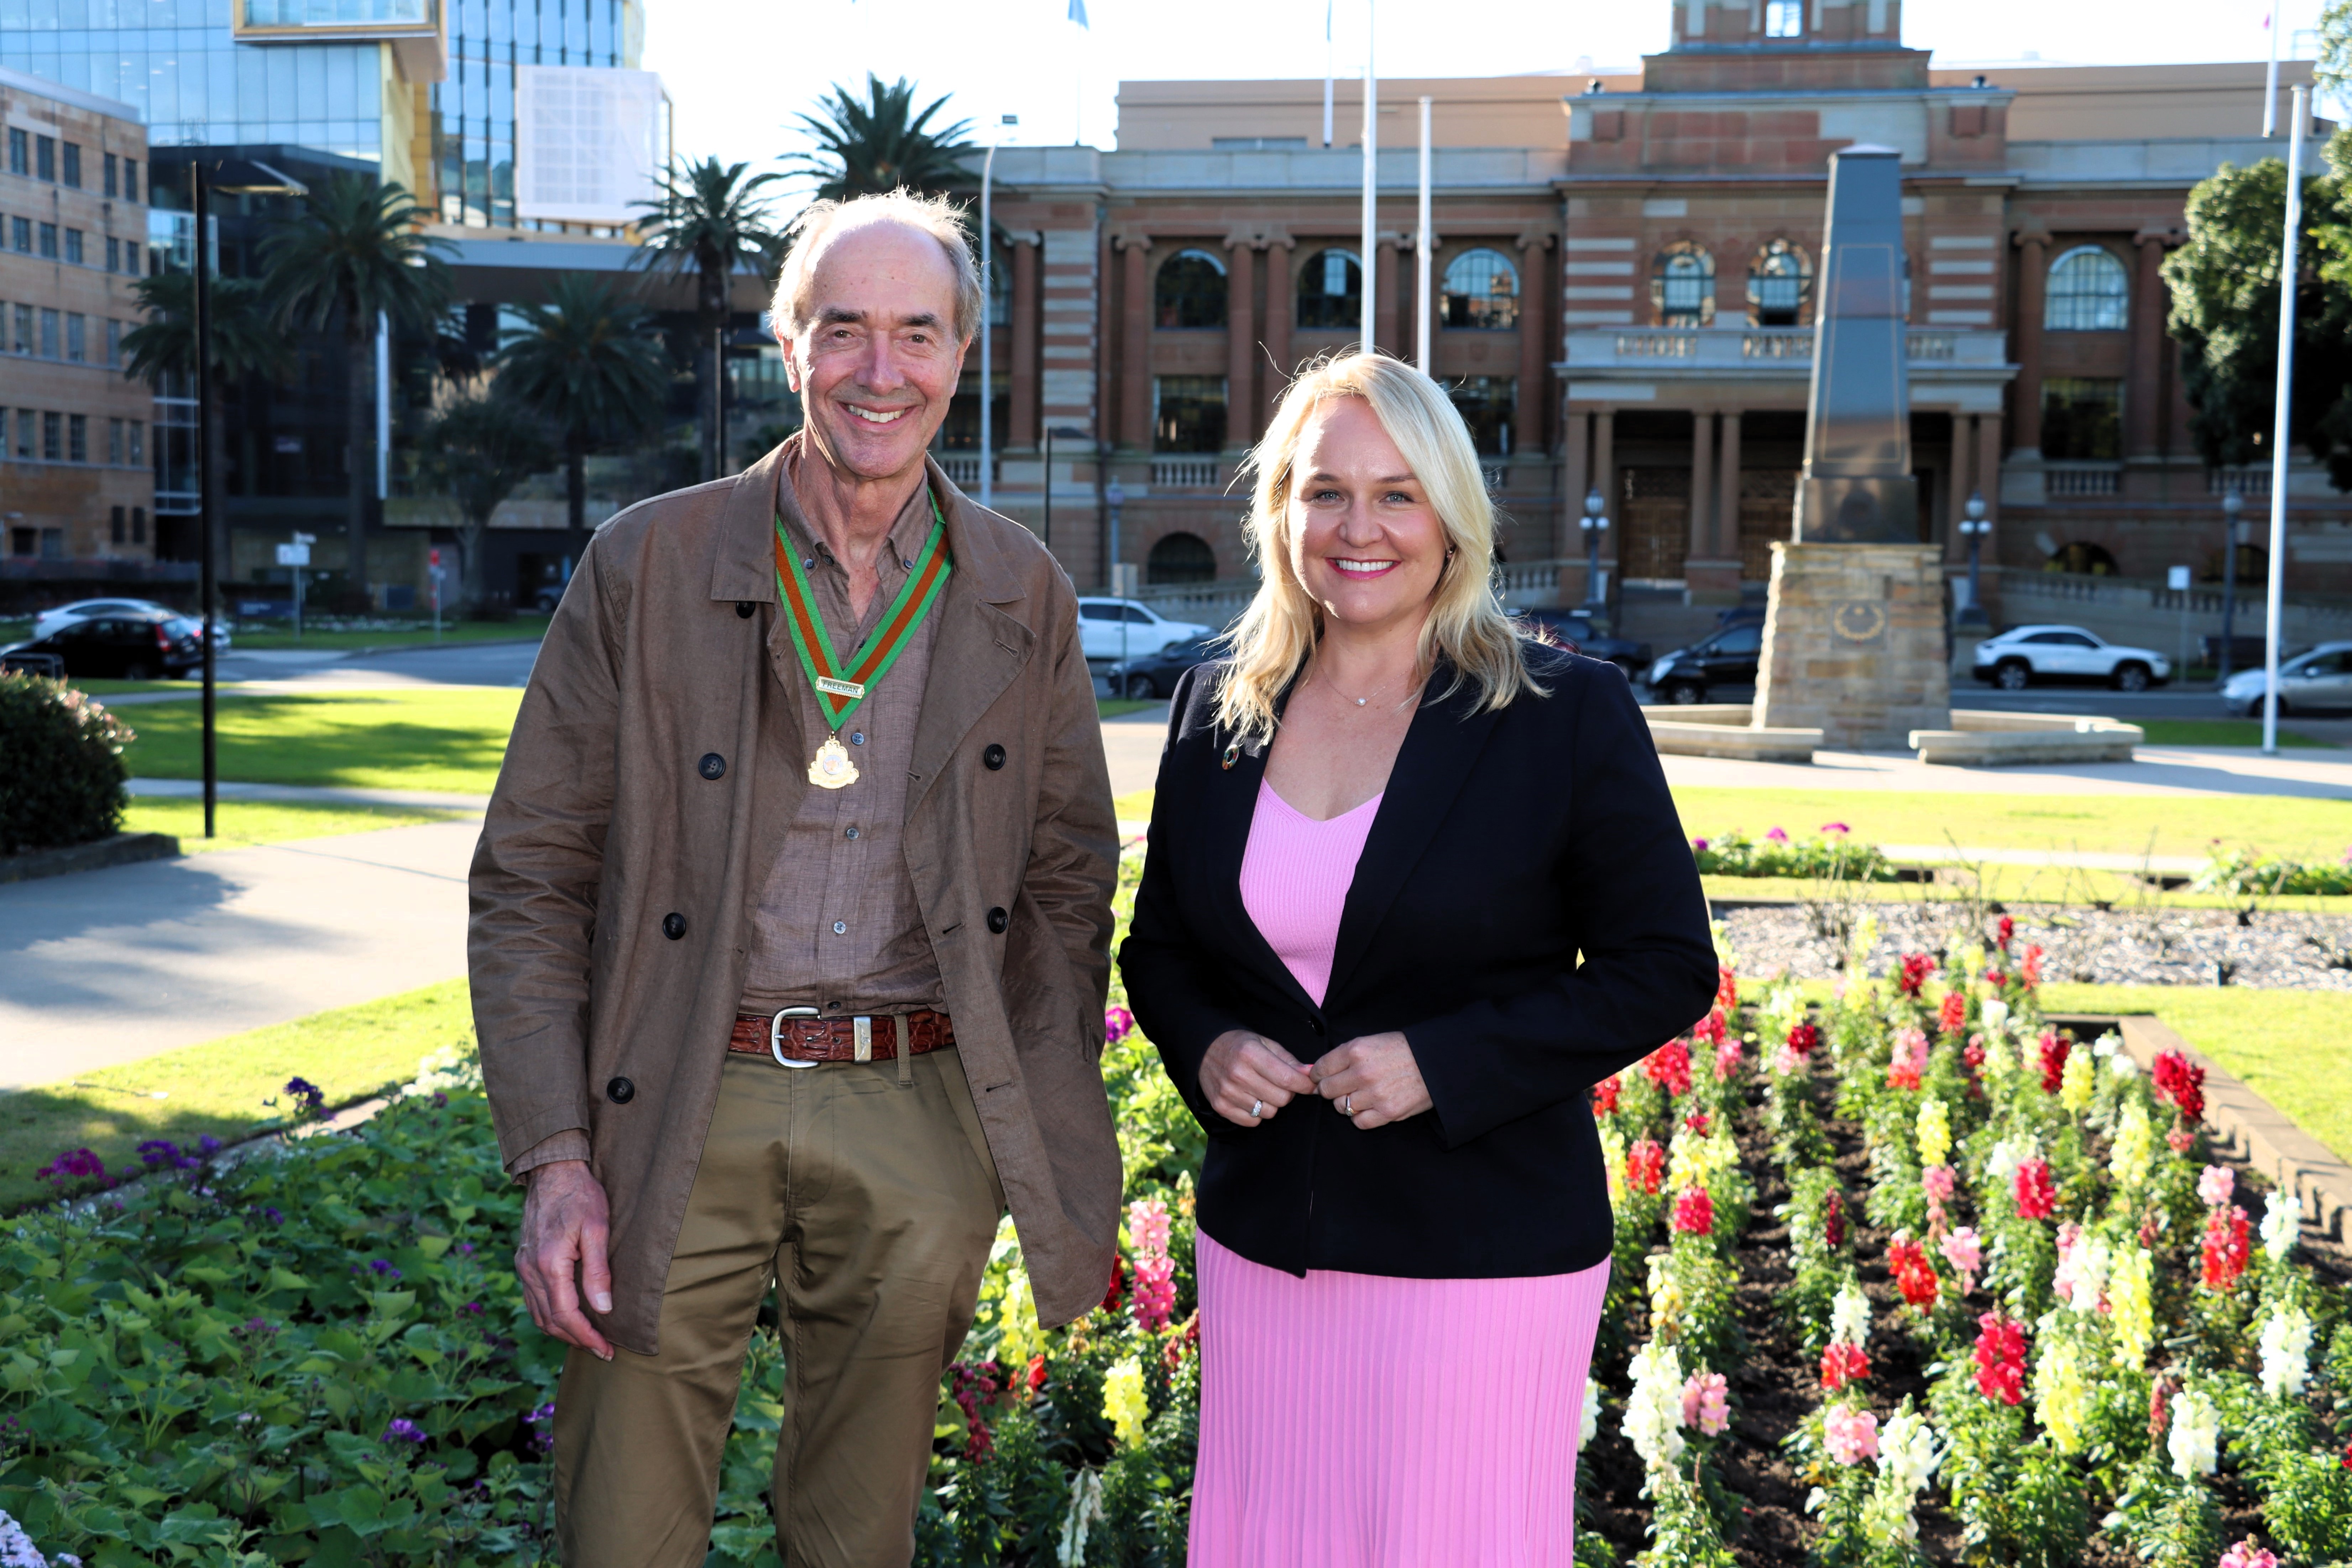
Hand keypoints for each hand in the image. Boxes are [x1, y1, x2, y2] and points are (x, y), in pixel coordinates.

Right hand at [516, 1160, 615, 1360]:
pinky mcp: (523, 1262)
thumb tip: (603, 1309)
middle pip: (550, 1321)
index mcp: (549, 1264)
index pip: (566, 1315)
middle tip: (602, 1350)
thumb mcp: (597, 1229)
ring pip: (539, 1314)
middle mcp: (530, 1270)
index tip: (606, 1349)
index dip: (586, 1337)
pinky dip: (549, 1316)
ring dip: (562, 1332)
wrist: (553, 1171)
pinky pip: (533, 1300)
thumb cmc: (580, 1196)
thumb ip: (598, 1271)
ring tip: (587, 1340)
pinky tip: (567, 1318)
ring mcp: (523, 1267)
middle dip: (576, 1340)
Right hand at [1199, 1029, 1316, 1127]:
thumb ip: (1289, 1060)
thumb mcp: (1265, 1043)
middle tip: (1280, 1083)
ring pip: (1268, 1112)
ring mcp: (1227, 1092)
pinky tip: (1250, 1097)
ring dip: (1271, 1103)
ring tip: (1262, 1089)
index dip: (1305, 1085)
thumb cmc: (1240, 1046)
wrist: (1204, 1050)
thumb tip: (1311, 1074)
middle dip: (1287, 1093)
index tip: (1311, 1085)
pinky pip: (1252, 1122)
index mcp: (1251, 1054)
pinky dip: (1256, 1113)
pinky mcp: (1220, 1106)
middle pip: (1281, 1099)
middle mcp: (1238, 1074)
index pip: (1287, 1079)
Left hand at [1312, 1031, 1432, 1129]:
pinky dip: (1361, 1116)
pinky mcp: (1387, 1112)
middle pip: (1326, 1090)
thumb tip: (1312, 1072)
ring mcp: (1374, 1094)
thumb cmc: (1403, 1050)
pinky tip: (1370, 1106)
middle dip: (1331, 1089)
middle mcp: (1362, 1072)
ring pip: (1341, 1107)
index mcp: (1356, 1050)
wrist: (1435, 1062)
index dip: (1317, 1075)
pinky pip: (1358, 1122)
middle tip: (1344, 1086)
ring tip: (1363, 1094)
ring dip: (1347, 1102)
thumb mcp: (1371, 1041)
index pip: (1320, 1068)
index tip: (1320, 1078)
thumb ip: (1343, 1056)